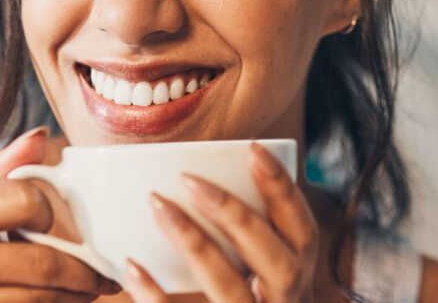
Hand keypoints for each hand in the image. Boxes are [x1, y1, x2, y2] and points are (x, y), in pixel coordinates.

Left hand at [123, 142, 318, 302]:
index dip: (284, 190)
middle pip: (277, 262)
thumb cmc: (234, 302)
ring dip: (195, 243)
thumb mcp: (254, 281)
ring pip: (230, 289)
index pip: (304, 233)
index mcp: (297, 284)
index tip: (253, 150)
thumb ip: (240, 243)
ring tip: (159, 205)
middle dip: (237, 216)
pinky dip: (157, 297)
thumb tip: (191, 185)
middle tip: (191, 180)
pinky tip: (133, 268)